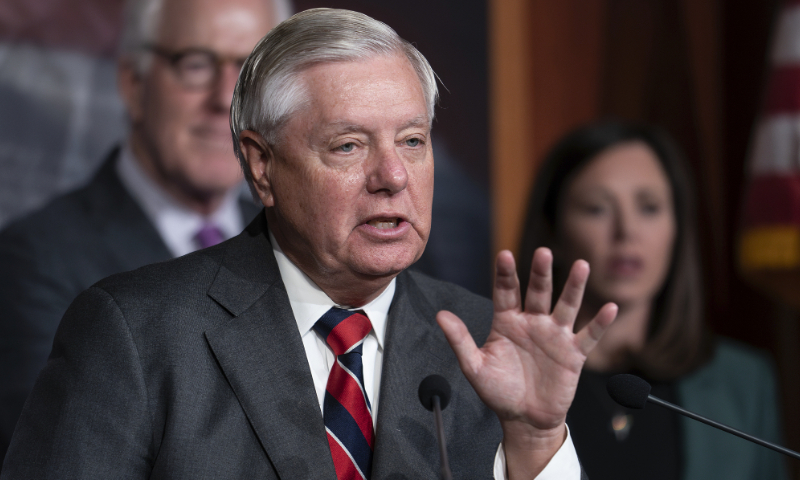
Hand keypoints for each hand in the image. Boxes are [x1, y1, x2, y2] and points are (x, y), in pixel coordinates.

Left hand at [436, 248, 616, 476]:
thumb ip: (460, 340)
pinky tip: (609, 307)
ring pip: (566, 305)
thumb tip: (440, 314)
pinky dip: (600, 322)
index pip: (506, 292)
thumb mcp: (475, 367)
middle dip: (541, 273)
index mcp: (507, 322)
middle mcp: (533, 322)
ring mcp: (555, 335)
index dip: (505, 274)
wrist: (524, 419)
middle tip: (543, 252)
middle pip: (538, 292)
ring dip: (574, 286)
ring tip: (581, 265)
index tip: (504, 255)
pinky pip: (589, 335)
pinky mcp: (573, 353)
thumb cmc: (498, 391)